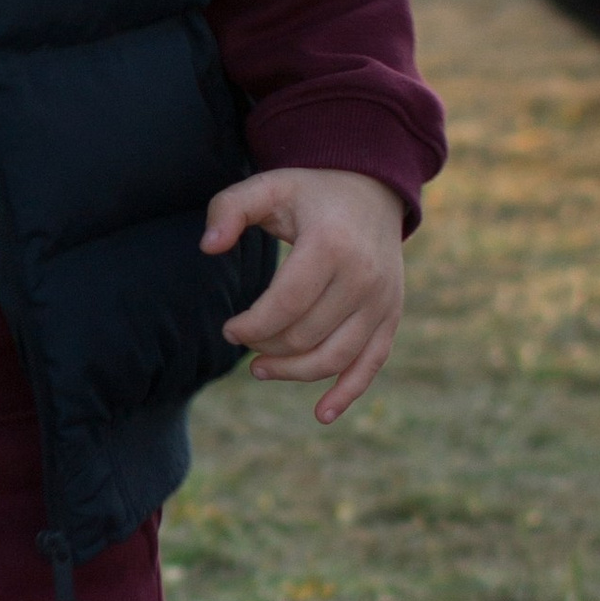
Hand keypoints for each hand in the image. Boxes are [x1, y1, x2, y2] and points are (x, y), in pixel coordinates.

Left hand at [201, 164, 405, 426]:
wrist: (372, 189)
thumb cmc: (310, 191)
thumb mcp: (268, 186)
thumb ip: (230, 209)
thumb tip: (208, 247)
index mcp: (331, 246)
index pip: (285, 306)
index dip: (251, 327)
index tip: (229, 329)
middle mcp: (364, 278)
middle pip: (305, 336)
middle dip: (265, 346)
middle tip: (242, 339)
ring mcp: (382, 301)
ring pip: (334, 358)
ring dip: (292, 372)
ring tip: (260, 368)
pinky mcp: (391, 316)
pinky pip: (370, 365)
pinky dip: (347, 393)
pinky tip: (321, 415)